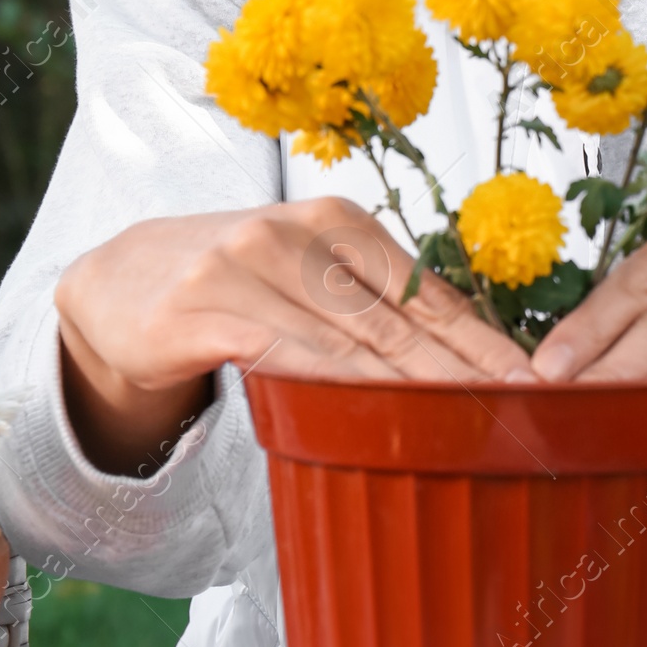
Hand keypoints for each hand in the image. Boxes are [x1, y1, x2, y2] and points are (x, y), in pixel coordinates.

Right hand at [56, 196, 536, 474]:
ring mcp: (246, 264)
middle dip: (462, 373)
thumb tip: (467, 361)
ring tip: (464, 428)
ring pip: (346, 342)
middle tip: (517, 413)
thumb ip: (370, 307)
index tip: (533, 382)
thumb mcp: (304, 278)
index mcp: (337, 219)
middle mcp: (297, 230)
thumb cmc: (230, 287)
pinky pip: (283, 356)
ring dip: (410, 392)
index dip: (482, 341)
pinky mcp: (202, 308)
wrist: (113, 284)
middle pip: (396, 320)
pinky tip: (372, 420)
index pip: (425, 291)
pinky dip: (333, 390)